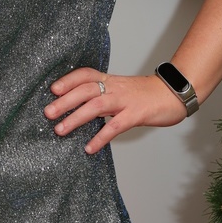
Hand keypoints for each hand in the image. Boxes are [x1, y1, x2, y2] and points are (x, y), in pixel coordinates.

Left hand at [44, 67, 187, 154]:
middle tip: (47, 113)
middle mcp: (115, 87)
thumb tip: (80, 107)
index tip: (53, 89)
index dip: (68, 80)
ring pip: (96, 106)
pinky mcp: (136, 114)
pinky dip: (101, 137)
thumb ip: (103, 96)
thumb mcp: (122, 89)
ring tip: (60, 130)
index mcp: (110, 80)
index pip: (85, 74)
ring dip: (76, 118)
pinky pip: (115, 126)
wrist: (173, 94)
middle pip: (85, 89)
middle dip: (65, 101)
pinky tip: (90, 148)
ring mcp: (125, 100)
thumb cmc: (146, 95)